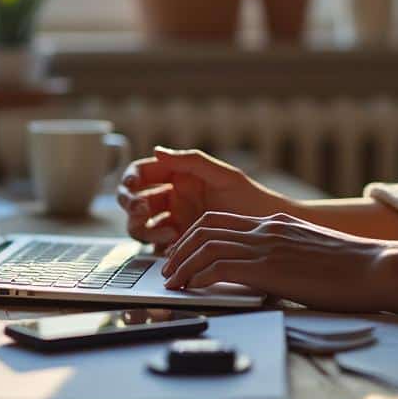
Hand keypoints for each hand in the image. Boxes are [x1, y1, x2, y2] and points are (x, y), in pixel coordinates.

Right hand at [116, 148, 287, 248]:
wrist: (266, 230)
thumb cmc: (250, 198)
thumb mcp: (222, 175)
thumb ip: (190, 161)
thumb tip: (156, 151)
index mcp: (178, 177)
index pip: (143, 173)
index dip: (131, 179)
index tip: (132, 185)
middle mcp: (172, 199)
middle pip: (134, 201)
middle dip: (132, 205)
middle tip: (143, 210)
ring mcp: (174, 222)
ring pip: (140, 225)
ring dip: (144, 228)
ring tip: (169, 232)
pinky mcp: (178, 244)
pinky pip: (156, 247)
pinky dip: (158, 246)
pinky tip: (174, 245)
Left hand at [159, 210, 391, 311]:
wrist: (376, 266)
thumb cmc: (352, 268)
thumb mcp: (311, 252)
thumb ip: (285, 255)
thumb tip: (267, 273)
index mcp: (275, 223)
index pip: (221, 221)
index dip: (194, 236)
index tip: (182, 253)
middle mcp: (266, 228)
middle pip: (205, 229)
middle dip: (180, 248)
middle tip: (167, 268)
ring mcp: (266, 246)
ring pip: (206, 246)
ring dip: (182, 264)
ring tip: (171, 282)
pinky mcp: (269, 267)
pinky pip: (219, 266)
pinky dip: (198, 276)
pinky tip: (191, 289)